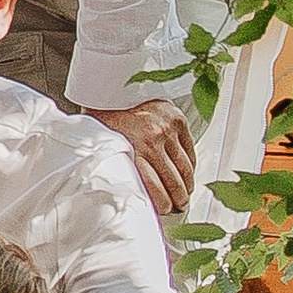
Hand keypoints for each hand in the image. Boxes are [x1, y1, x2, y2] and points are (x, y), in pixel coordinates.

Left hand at [84, 97, 195, 217]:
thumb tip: (118, 192)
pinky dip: (191, 165)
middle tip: (178, 206)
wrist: (113, 82)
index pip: (153, 188)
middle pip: (172, 182)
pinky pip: (190, 150)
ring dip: (187, 185)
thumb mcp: (102, 143)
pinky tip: (188, 173)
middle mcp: (151, 142)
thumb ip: (114, 165)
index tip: (163, 210)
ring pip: (185, 168)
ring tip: (185, 194)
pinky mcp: (177, 120)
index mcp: (130, 150)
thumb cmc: (104, 113)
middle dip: (177, 199)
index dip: (161, 204)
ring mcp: (167, 130)